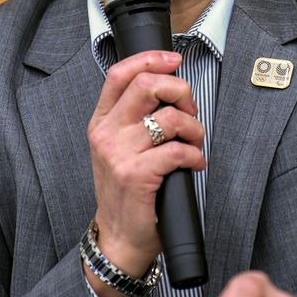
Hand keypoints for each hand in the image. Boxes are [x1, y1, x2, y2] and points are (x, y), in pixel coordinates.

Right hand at [86, 51, 206, 294]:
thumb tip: (169, 88)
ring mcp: (118, 154)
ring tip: (195, 142)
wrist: (119, 236)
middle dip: (180, 91)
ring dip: (194, 128)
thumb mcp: (118, 149)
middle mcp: (105, 133)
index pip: (120, 74)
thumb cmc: (126, 192)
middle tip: (190, 109)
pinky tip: (195, 163)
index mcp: (101, 122)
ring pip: (169, 118)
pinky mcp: (136, 175)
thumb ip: (133, 118)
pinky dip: (195, 155)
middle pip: (146, 86)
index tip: (173, 60)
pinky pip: (177, 150)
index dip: (150, 60)